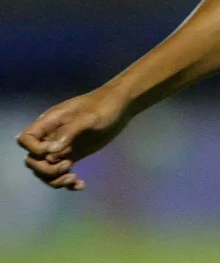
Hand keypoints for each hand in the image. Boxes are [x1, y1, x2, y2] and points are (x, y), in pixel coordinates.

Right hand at [16, 89, 130, 189]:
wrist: (120, 106)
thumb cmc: (104, 106)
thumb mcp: (89, 117)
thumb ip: (69, 132)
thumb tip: (51, 152)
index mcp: (49, 123)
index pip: (26, 140)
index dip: (34, 150)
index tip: (52, 152)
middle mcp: (50, 137)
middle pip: (33, 160)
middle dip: (45, 169)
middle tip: (67, 166)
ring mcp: (61, 147)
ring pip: (45, 170)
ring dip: (55, 179)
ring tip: (73, 179)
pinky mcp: (73, 155)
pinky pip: (62, 173)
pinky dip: (68, 183)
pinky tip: (81, 185)